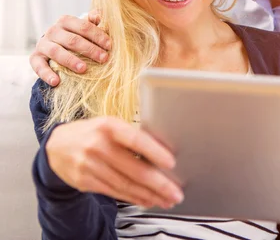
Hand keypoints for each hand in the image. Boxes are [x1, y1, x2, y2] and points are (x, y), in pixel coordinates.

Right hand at [30, 10, 110, 85]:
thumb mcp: (83, 28)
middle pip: (72, 40)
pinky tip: (56, 82)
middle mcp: (53, 30)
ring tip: (83, 69)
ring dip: (70, 60)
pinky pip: (39, 66)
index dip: (98, 36)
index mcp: (66, 21)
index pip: (84, 26)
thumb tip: (99, 15)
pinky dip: (46, 74)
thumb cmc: (74, 36)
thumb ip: (92, 22)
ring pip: (56, 51)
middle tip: (103, 58)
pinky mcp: (35, 57)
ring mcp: (42, 44)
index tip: (109, 46)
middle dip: (89, 49)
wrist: (52, 45)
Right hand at [46, 116, 183, 208]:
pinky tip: (147, 200)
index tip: (172, 163)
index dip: (155, 152)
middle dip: (159, 184)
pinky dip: (134, 198)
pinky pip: (114, 192)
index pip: (136, 140)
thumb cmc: (93, 133)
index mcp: (109, 126)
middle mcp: (98, 145)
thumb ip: (132, 136)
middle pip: (133, 169)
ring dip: (149, 195)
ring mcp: (89, 165)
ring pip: (125, 185)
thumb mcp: (111, 125)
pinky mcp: (84, 182)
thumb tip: (163, 151)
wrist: (57, 146)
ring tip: (166, 200)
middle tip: (175, 192)